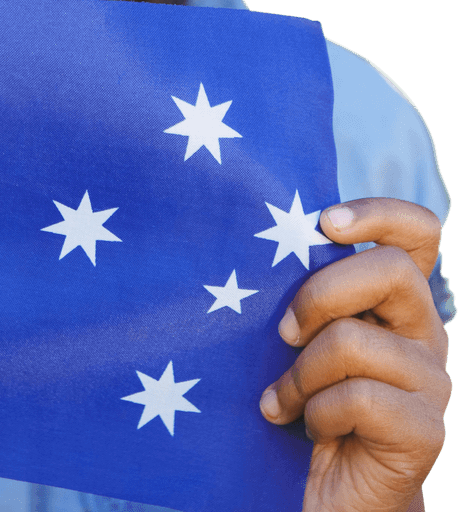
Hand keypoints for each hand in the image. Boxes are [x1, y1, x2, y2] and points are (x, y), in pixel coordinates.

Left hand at [259, 197, 449, 511]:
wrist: (327, 493)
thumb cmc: (303, 399)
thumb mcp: (300, 335)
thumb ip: (307, 294)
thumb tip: (265, 240)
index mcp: (396, 302)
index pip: (417, 233)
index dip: (379, 213)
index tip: (325, 222)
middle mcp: (424, 334)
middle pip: (391, 270)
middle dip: (319, 293)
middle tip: (284, 331)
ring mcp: (431, 383)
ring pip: (354, 340)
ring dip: (301, 372)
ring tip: (284, 397)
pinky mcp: (425, 432)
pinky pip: (358, 398)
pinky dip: (316, 412)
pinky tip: (307, 426)